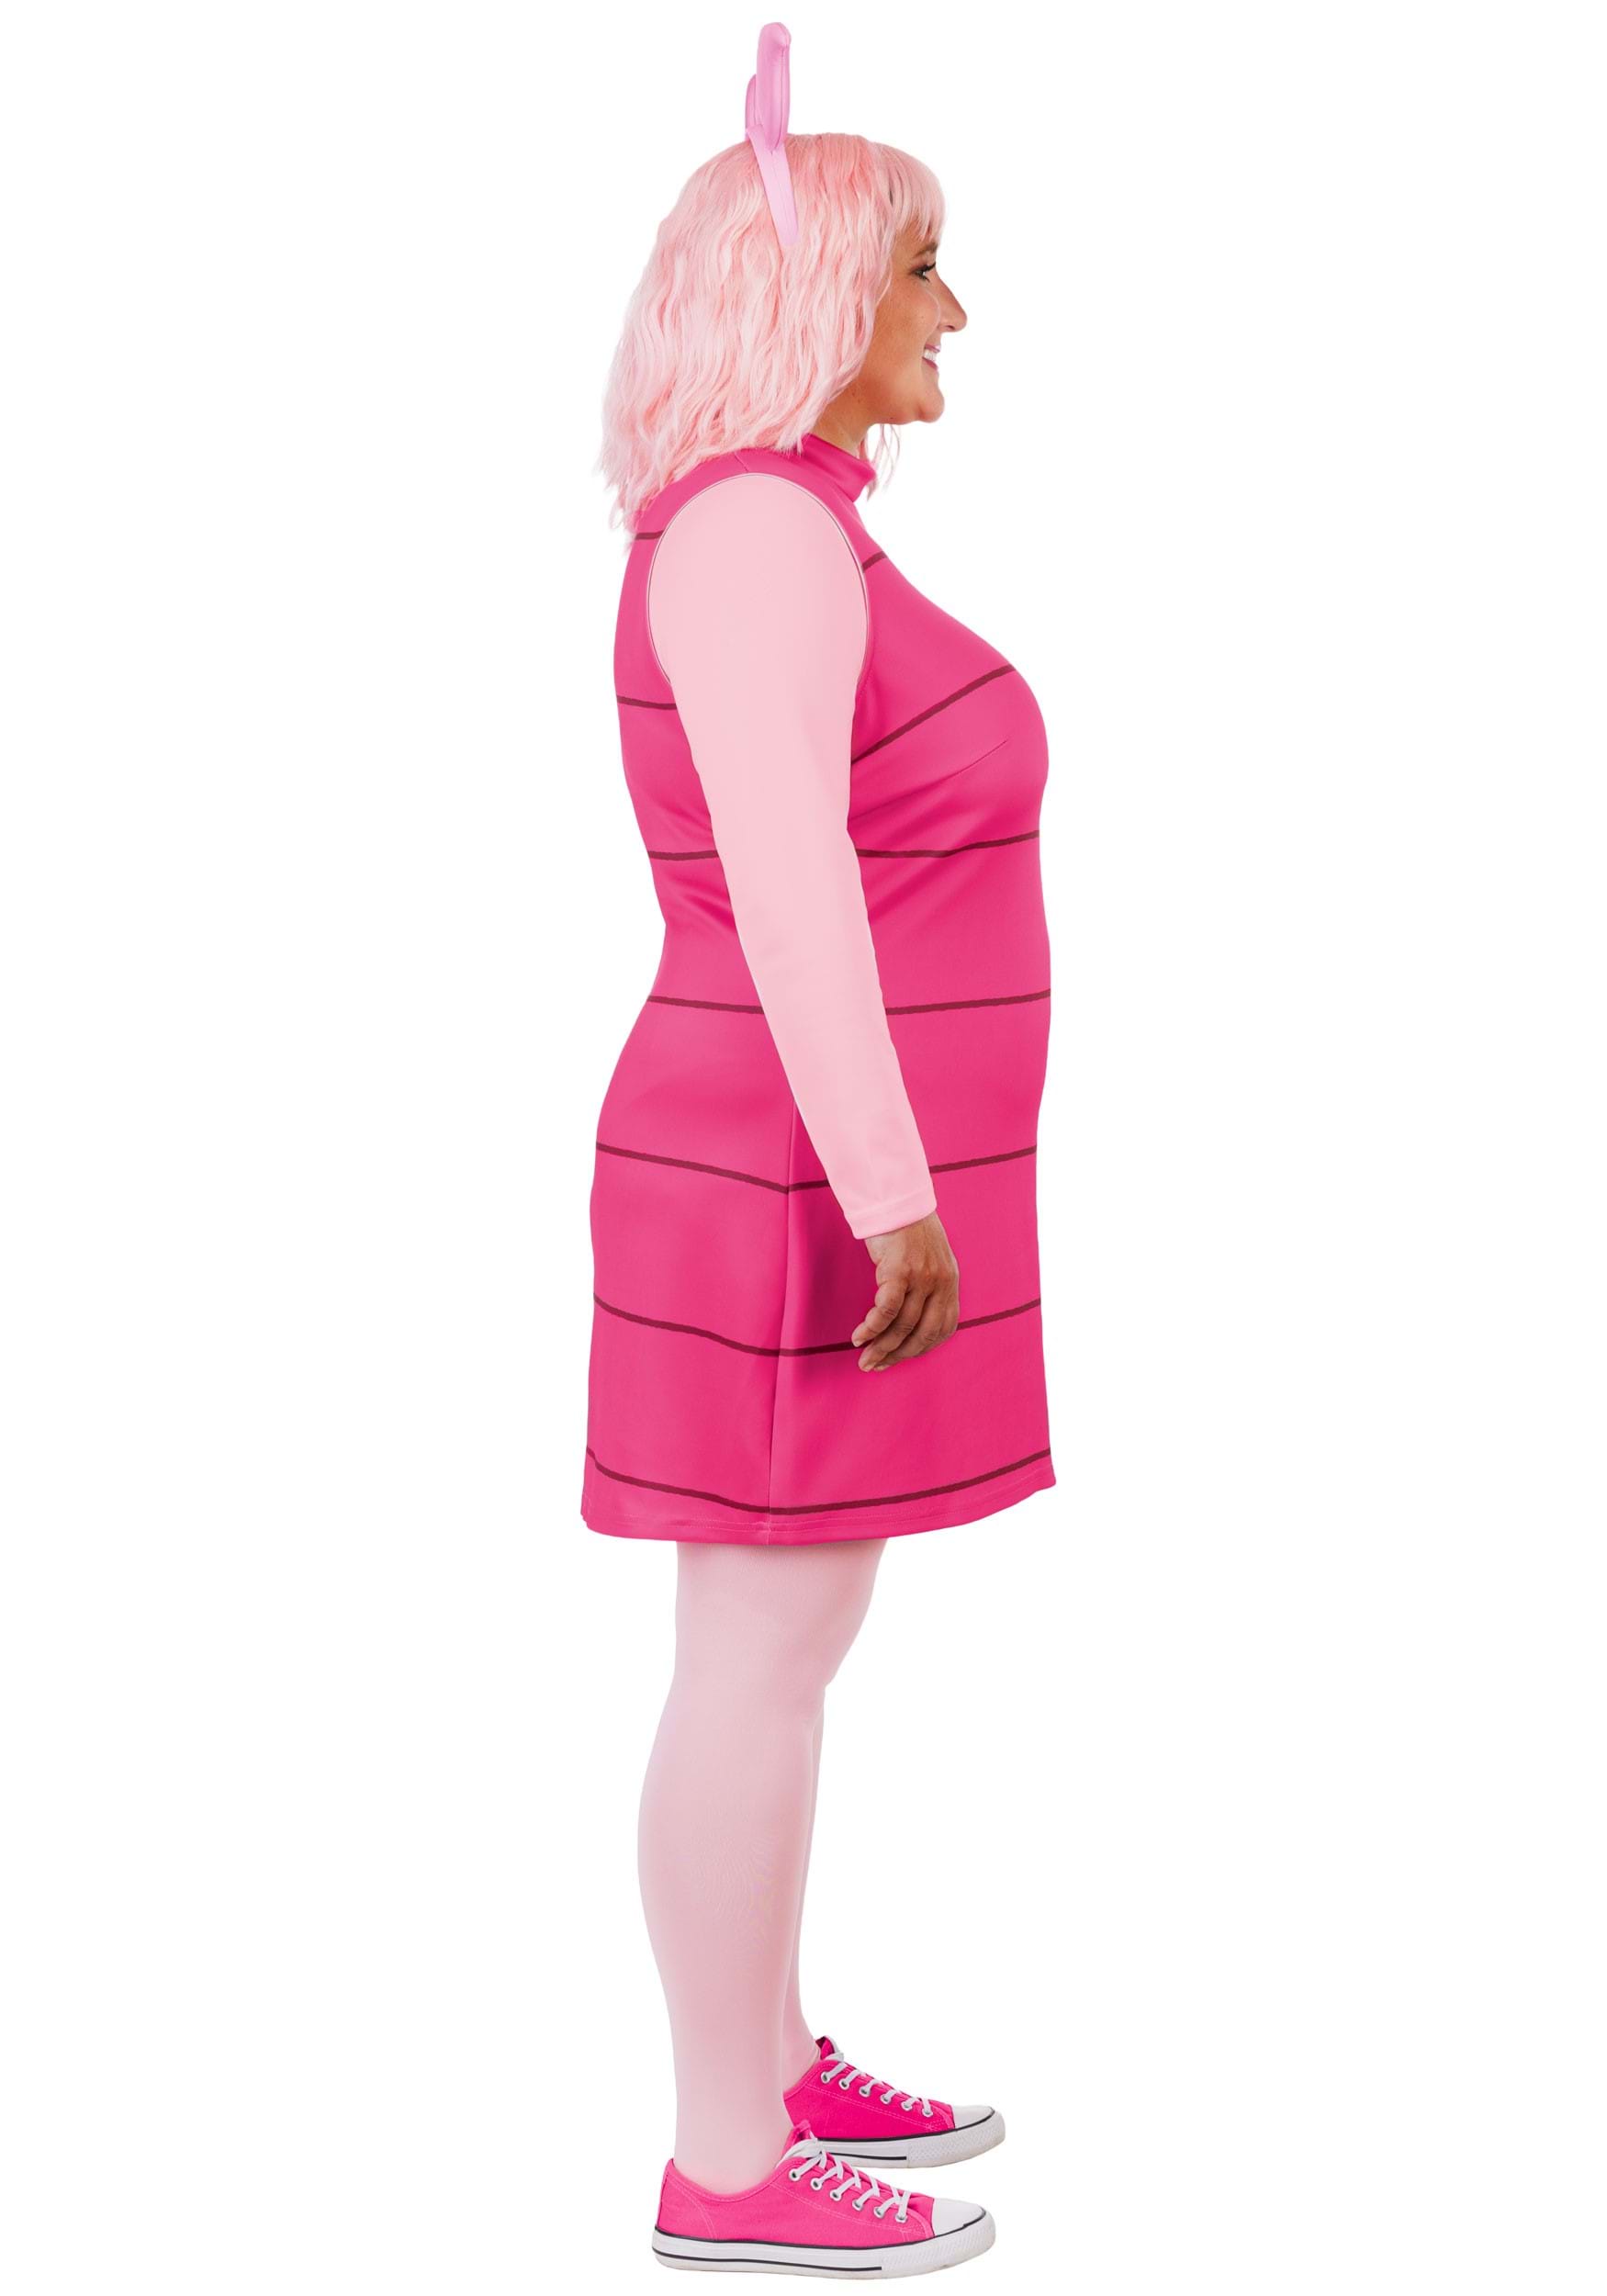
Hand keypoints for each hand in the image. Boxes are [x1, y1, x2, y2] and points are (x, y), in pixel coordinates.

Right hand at [851, 1212, 959, 1369]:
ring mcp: (922, 1277)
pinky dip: (872, 1328)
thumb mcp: (929, 1258)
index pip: (943, 1328)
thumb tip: (912, 1318)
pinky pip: (886, 1309)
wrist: (895, 1197)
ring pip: (903, 1325)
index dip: (921, 1349)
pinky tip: (859, 1336)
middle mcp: (941, 1282)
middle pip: (923, 1333)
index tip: (899, 1359)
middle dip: (898, 1355)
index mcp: (950, 1282)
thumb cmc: (906, 1228)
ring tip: (864, 1359)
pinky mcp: (900, 1270)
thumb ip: (928, 1286)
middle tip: (876, 1366)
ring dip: (881, 1347)